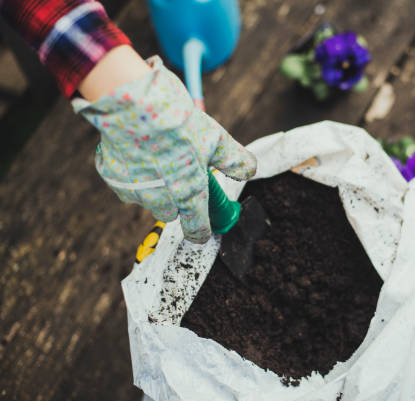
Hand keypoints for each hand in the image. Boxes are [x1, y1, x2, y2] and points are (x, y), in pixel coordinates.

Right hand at [73, 55, 256, 242]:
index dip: (201, 230)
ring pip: (147, 198)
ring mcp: (133, 189)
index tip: (202, 229)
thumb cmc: (177, 120)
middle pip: (170, 212)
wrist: (132, 101)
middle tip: (180, 173)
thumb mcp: (217, 139)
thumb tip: (249, 171)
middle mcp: (159, 198)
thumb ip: (235, 161)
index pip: (196, 228)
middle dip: (176, 199)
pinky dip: (133, 172)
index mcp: (188, 193)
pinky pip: (125, 183)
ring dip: (153, 187)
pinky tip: (137, 150)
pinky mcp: (111, 175)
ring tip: (158, 156)